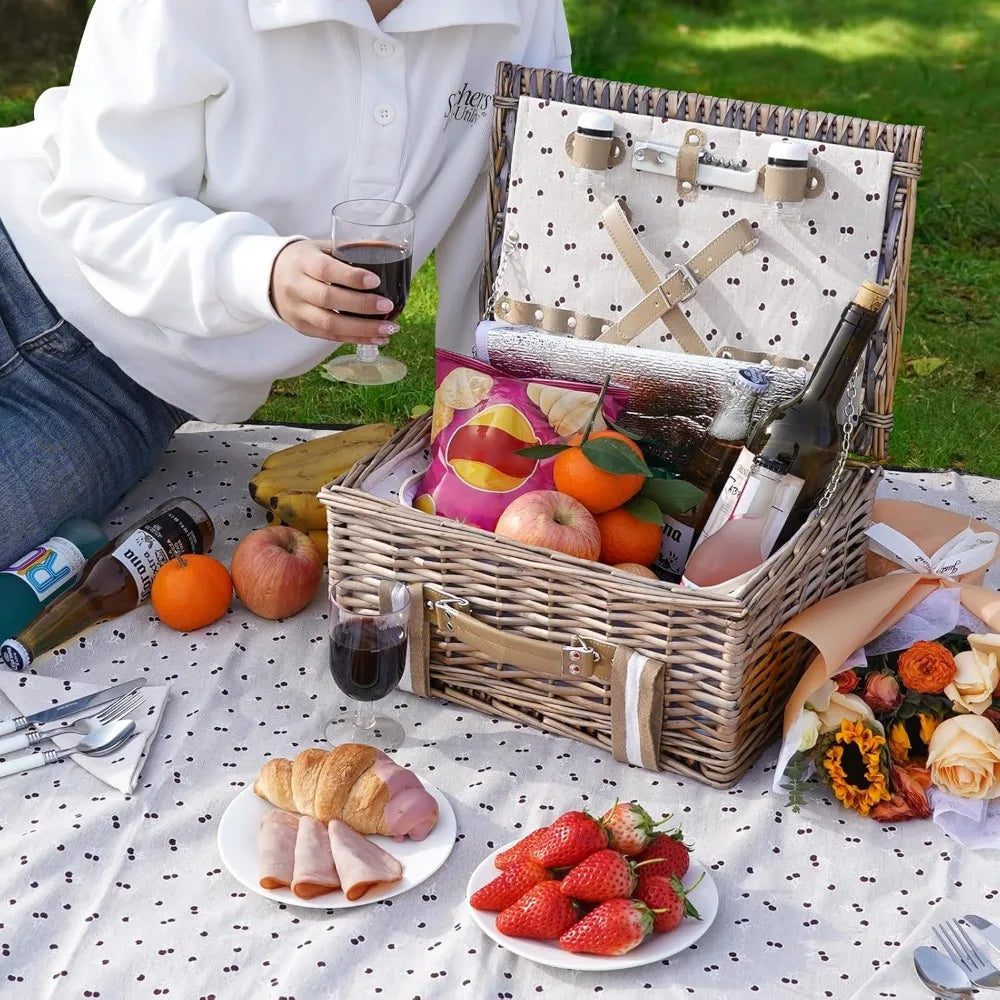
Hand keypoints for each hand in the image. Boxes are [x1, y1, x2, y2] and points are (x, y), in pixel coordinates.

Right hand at [269, 239, 398, 343]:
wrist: (269, 278)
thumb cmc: (304, 261)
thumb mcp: (320, 248)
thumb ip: (349, 250)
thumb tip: (388, 248)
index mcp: (302, 262)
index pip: (326, 270)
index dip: (351, 277)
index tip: (376, 280)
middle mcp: (296, 287)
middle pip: (328, 299)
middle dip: (361, 305)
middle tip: (387, 306)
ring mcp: (298, 311)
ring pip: (330, 324)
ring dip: (363, 329)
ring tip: (389, 329)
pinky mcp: (303, 328)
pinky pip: (331, 337)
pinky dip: (356, 339)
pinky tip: (378, 338)